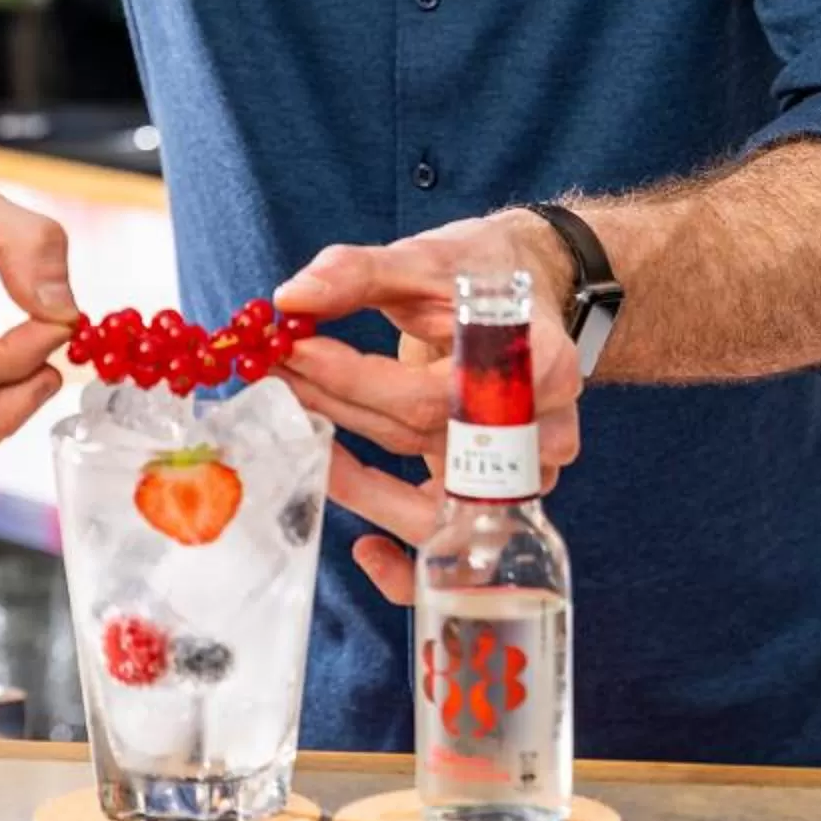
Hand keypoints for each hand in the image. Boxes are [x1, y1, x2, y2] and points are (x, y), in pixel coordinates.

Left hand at [273, 211, 579, 609]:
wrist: (527, 298)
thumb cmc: (479, 276)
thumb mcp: (426, 260)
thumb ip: (359, 273)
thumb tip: (291, 298)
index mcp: (537, 362)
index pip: (429, 393)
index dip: (353, 381)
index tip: (293, 353)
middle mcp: (543, 428)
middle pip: (424, 442)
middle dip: (339, 414)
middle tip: (277, 381)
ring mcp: (527, 473)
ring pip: (431, 503)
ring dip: (356, 482)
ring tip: (304, 439)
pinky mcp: (502, 498)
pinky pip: (457, 550)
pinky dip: (410, 560)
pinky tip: (365, 549)